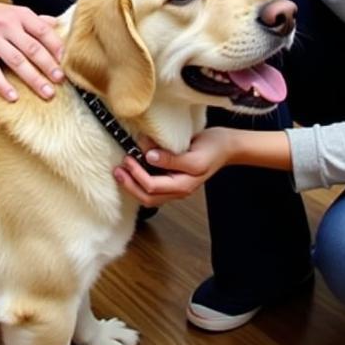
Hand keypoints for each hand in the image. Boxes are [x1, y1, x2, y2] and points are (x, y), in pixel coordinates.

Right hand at [0, 0, 64, 101]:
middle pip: (32, 48)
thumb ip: (35, 20)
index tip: (67, 62)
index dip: (57, 47)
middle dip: (48, 66)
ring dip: (32, 78)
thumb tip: (57, 25)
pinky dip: (2, 84)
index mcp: (19, 15)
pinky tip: (13, 96)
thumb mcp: (13, 11)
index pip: (43, 32)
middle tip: (60, 81)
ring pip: (15, 60)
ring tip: (45, 91)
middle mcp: (6, 25)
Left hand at [113, 128, 235, 206]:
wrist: (227, 146)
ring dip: (132, 186)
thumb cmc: (212, 148)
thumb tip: (148, 156)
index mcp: (183, 185)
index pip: (152, 187)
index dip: (136, 175)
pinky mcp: (173, 179)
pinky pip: (153, 188)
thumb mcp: (194, 153)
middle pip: (147, 197)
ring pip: (149, 196)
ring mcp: (175, 186)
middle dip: (129, 185)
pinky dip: (140, 182)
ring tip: (121, 172)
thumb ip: (172, 158)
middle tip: (118, 169)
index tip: (128, 158)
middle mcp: (178, 190)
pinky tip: (132, 172)